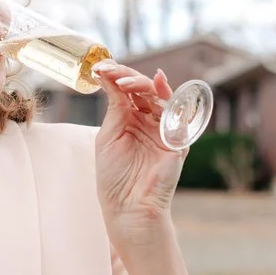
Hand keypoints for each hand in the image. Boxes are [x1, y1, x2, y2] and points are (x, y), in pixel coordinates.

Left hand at [93, 60, 184, 234]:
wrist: (127, 206)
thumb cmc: (114, 175)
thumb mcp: (109, 134)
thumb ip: (115, 106)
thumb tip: (110, 76)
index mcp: (129, 119)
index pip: (126, 89)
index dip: (114, 76)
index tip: (98, 68)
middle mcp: (148, 120)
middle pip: (142, 88)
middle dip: (126, 76)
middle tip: (109, 70)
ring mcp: (163, 128)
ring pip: (158, 95)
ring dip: (140, 83)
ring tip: (123, 80)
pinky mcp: (177, 138)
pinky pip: (176, 111)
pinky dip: (166, 95)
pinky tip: (156, 82)